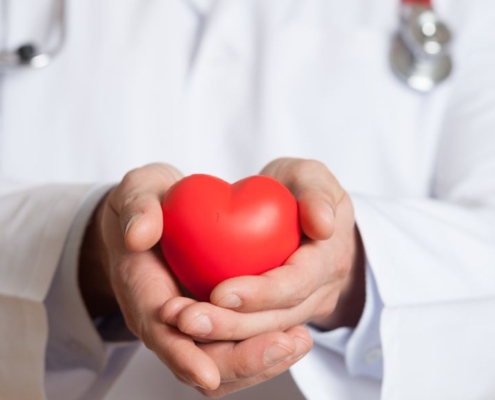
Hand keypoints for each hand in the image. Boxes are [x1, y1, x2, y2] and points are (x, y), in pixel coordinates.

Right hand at [78, 163, 311, 394]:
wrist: (151, 214)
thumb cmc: (146, 201)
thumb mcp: (139, 190)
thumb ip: (137, 207)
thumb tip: (139, 235)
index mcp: (142, 291)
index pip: (161, 334)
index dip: (184, 355)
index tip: (209, 374)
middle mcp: (164, 318)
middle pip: (200, 361)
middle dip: (240, 361)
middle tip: (284, 343)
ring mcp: (190, 322)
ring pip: (222, 363)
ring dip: (259, 361)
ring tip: (297, 342)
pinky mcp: (212, 318)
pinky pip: (236, 347)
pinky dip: (263, 349)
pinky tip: (295, 336)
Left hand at [162, 158, 365, 342]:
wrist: (304, 214)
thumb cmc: (302, 190)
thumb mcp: (311, 177)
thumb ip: (316, 192)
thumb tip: (322, 225)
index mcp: (328, 260)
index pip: (298, 284)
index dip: (262, 293)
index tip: (220, 293)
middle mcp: (318, 293)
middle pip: (276, 320)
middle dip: (232, 325)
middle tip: (187, 320)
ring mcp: (300, 308)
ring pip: (262, 334)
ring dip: (220, 336)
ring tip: (181, 324)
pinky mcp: (278, 313)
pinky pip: (252, 332)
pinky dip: (220, 336)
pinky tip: (187, 330)